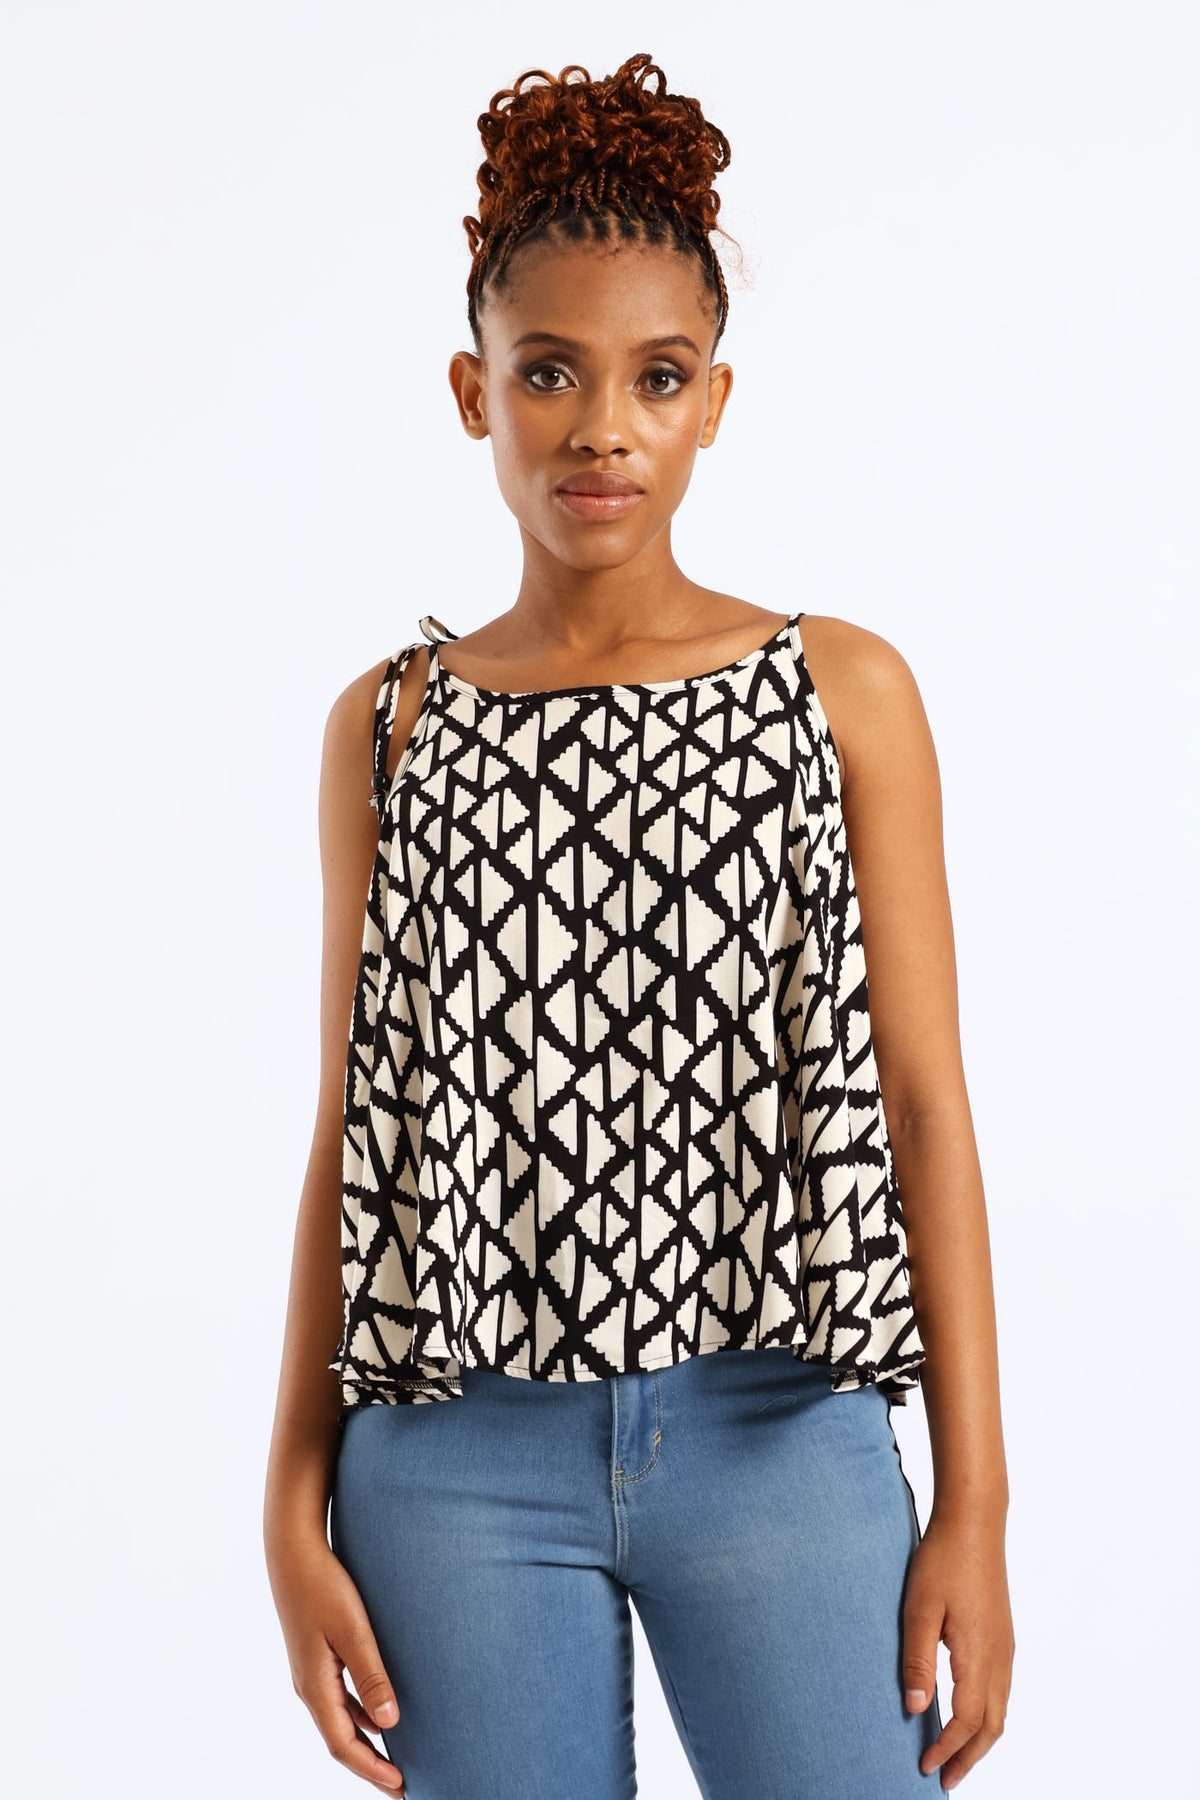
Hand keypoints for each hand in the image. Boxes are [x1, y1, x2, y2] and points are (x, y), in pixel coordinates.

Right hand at [267, 1529, 405, 1792]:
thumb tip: (389, 1722)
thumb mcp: (352, 1629)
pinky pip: (339, 1698)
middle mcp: (309, 1686)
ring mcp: (310, 1671)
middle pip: (340, 1739)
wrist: (293, 1550)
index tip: (400, 1786)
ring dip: (366, 1742)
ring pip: (340, 1720)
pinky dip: (360, 1714)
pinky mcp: (316, 1655)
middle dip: (369, 1765)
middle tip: (400, 1785)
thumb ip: (370, 1675)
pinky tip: (379, 1714)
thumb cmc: (323, 1584)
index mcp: (314, 1686)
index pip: (343, 1744)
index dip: (371, 1769)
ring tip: (393, 1757)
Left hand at [901, 1510, 1014, 1790]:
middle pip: (992, 1726)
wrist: (975, 1522)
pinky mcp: (1003, 1635)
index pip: (967, 1720)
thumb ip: (918, 1660)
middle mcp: (1000, 1657)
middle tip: (946, 1780)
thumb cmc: (943, 1560)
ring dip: (980, 1740)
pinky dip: (987, 1716)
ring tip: (957, 1756)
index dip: (947, 1748)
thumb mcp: (919, 1609)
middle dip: (970, 1758)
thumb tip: (917, 1710)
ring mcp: (1006, 1646)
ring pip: (1001, 1710)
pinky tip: (969, 1714)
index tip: (925, 1767)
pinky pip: (1001, 1690)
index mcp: (979, 1654)